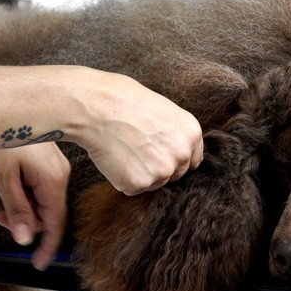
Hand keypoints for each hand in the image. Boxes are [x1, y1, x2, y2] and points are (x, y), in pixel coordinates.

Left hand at [0, 143, 70, 270]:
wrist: (8, 108)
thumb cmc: (5, 138)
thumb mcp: (5, 179)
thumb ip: (18, 210)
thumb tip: (26, 237)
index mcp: (54, 180)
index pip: (55, 223)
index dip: (48, 246)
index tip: (39, 263)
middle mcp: (61, 175)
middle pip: (49, 213)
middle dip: (27, 222)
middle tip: (0, 219)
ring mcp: (58, 168)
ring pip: (45, 201)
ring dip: (25, 208)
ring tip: (2, 203)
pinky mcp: (52, 163)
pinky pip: (44, 188)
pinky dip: (28, 196)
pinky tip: (13, 189)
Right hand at [78, 73, 203, 195]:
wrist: (98, 106)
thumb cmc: (126, 102)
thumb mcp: (165, 111)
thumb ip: (177, 134)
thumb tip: (179, 151)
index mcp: (192, 133)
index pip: (192, 160)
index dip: (174, 158)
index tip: (159, 153)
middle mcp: (183, 154)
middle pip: (175, 174)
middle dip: (158, 167)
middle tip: (137, 149)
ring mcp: (162, 171)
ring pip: (154, 183)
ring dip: (141, 173)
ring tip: (125, 149)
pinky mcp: (140, 183)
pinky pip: (133, 188)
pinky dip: (122, 179)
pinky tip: (115, 158)